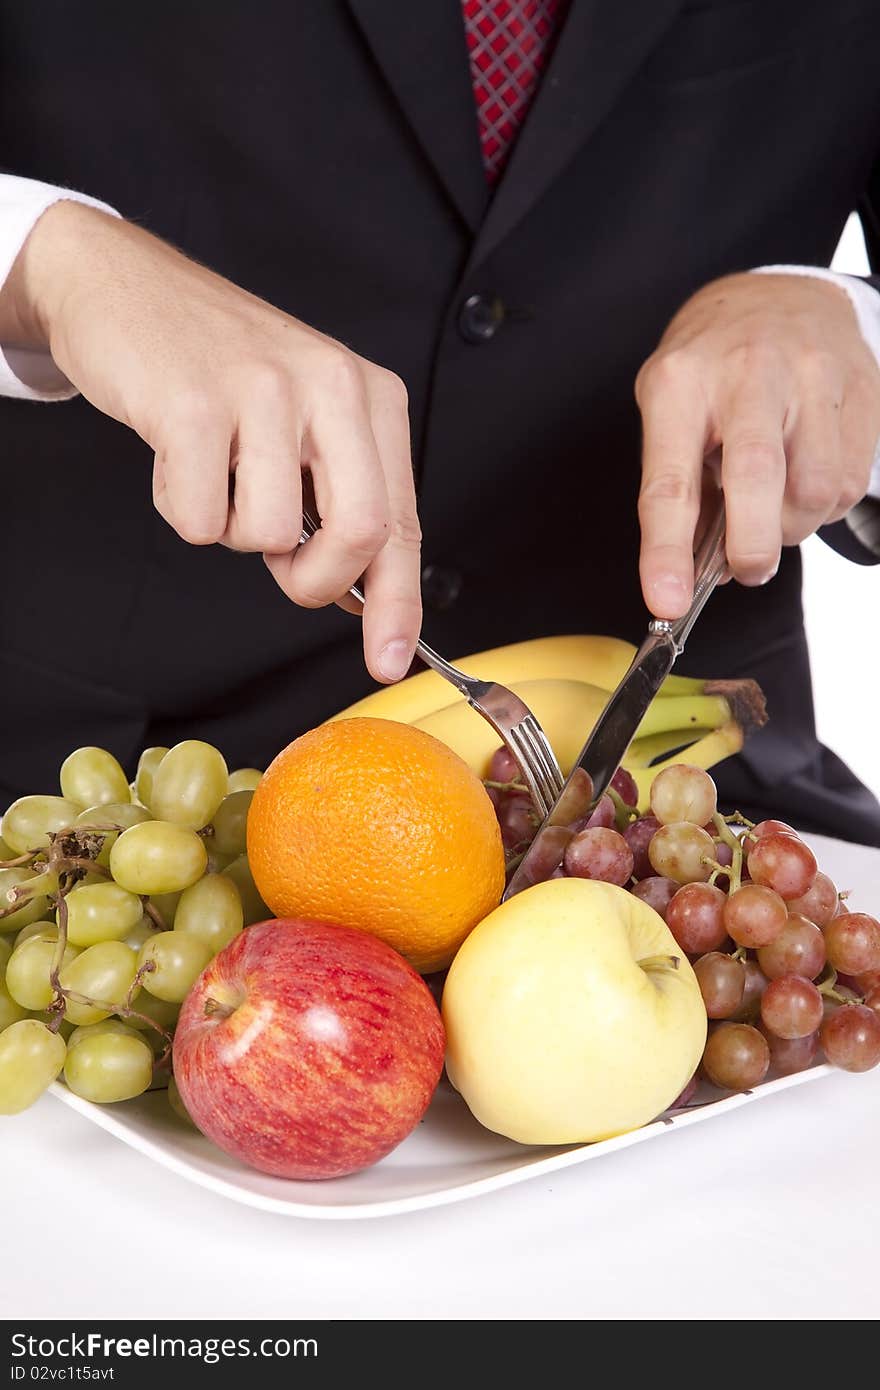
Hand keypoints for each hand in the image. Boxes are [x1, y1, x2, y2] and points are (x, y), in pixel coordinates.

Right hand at [4, 203, 420, 681]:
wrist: (128, 287)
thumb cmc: (220, 368)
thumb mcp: (306, 420)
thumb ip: (340, 499)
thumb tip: (362, 597)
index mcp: (371, 395)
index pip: (402, 520)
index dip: (398, 602)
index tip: (390, 661)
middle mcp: (332, 385)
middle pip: (360, 533)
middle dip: (318, 581)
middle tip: (285, 570)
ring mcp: (264, 389)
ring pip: (269, 536)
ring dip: (232, 531)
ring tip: (216, 472)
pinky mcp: (194, 403)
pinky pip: (198, 520)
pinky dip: (180, 509)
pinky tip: (177, 455)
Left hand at [634, 272, 879, 617]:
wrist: (778, 293)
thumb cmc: (712, 368)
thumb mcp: (671, 410)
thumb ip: (682, 485)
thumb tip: (691, 572)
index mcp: (680, 383)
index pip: (670, 483)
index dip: (666, 552)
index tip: (666, 603)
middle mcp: (747, 373)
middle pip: (756, 478)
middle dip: (752, 545)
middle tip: (747, 569)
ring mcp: (811, 375)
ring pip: (815, 488)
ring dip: (793, 526)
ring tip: (774, 511)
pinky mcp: (861, 387)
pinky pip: (851, 479)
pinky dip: (825, 504)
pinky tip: (804, 478)